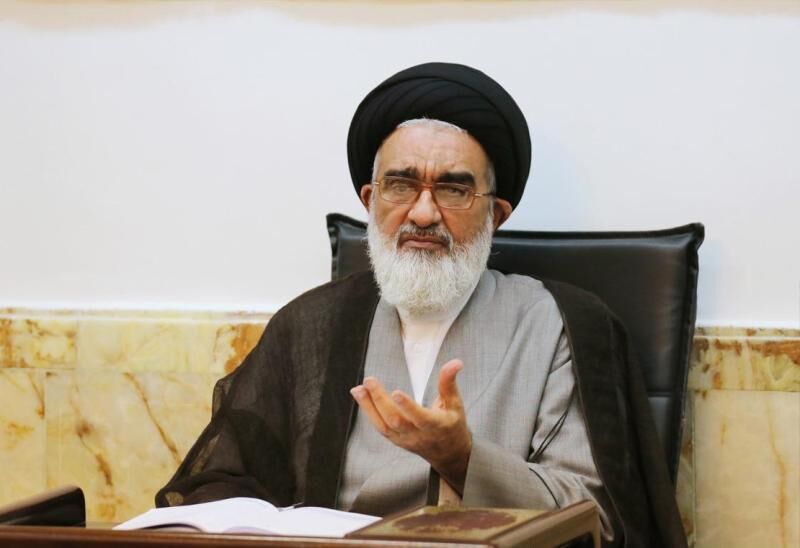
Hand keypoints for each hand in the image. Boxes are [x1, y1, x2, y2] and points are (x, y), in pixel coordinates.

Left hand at [350, 359, 471, 492]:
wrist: (448, 453)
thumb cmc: (452, 424)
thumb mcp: (455, 404)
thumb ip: (449, 383)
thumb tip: (455, 362)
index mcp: (436, 426)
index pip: (421, 418)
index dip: (408, 407)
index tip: (396, 392)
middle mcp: (418, 435)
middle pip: (396, 421)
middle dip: (380, 401)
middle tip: (370, 381)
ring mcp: (405, 440)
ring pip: (384, 425)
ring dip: (368, 407)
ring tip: (358, 389)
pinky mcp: (395, 440)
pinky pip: (379, 427)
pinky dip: (368, 411)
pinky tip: (361, 396)